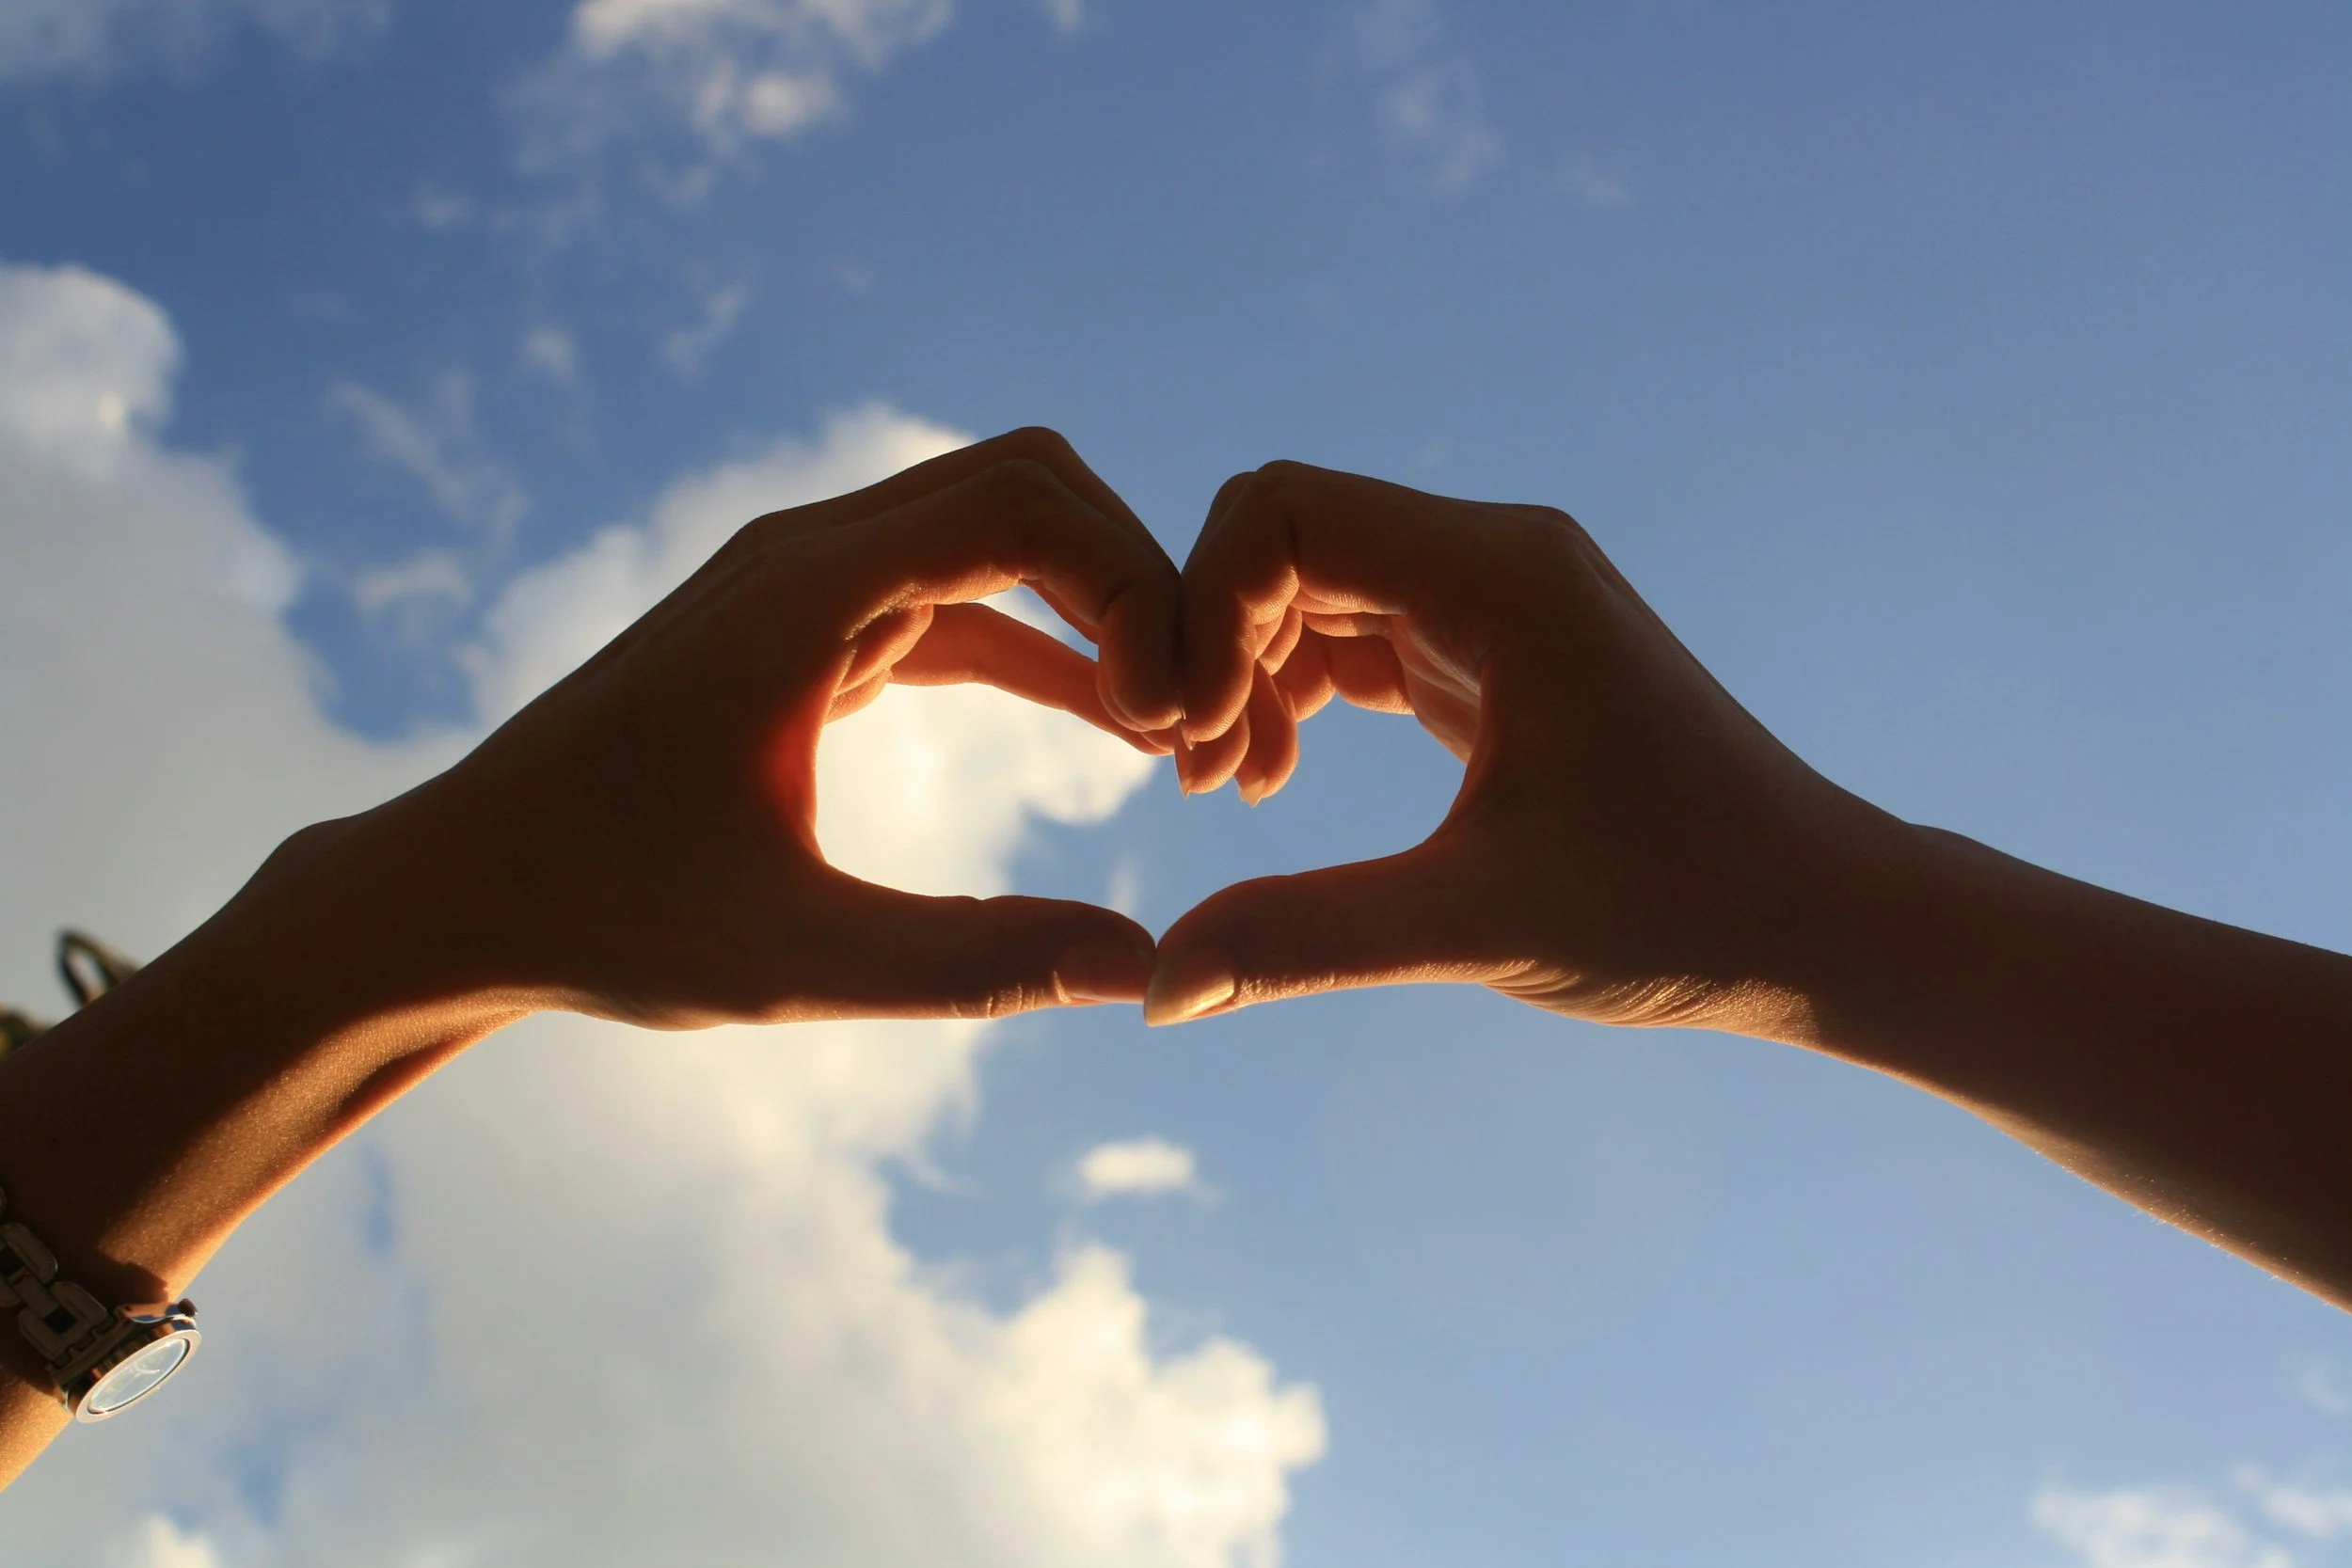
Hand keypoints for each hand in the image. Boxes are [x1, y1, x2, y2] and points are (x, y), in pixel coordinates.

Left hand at [326, 428, 1184, 1028]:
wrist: (460, 892)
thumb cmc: (605, 919)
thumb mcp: (797, 961)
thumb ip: (976, 963)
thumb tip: (1141, 969)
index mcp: (801, 595)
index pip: (1023, 504)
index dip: (1134, 585)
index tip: (1179, 714)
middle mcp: (807, 554)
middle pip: (1029, 485)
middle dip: (1137, 578)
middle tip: (1199, 711)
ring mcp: (803, 580)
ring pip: (1000, 530)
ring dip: (1095, 608)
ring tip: (1178, 727)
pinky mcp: (804, 625)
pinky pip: (957, 596)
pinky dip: (1040, 644)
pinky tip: (1112, 721)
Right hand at [1148, 461, 1905, 1034]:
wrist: (1822, 924)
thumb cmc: (1683, 909)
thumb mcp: (1481, 923)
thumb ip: (1309, 937)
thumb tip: (1157, 989)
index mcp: (1503, 575)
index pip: (1280, 510)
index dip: (1201, 607)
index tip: (1192, 739)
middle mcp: (1499, 561)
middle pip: (1282, 535)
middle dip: (1210, 640)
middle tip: (1194, 772)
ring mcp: (1498, 606)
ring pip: (1309, 587)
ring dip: (1246, 673)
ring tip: (1231, 791)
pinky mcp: (1495, 660)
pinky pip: (1353, 636)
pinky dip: (1293, 693)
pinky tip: (1271, 786)